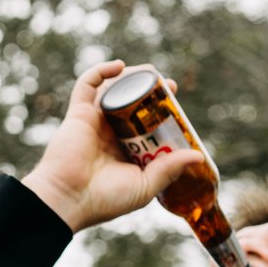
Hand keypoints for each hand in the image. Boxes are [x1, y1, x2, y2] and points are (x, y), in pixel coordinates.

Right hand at [19, 61, 210, 232]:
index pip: (146, 126)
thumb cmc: (105, 199)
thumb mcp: (145, 186)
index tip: (176, 105)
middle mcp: (109, 134)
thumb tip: (197, 155)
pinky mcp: (78, 114)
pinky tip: (119, 66)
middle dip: (149, 92)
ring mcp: (93, 122)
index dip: (161, 113)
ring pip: (112, 90)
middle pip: (131, 105)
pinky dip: (101, 71)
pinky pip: (87, 85)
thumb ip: (168, 169)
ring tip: (149, 72)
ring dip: (130, 78)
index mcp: (124, 151)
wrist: (70, 199)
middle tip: (167, 86)